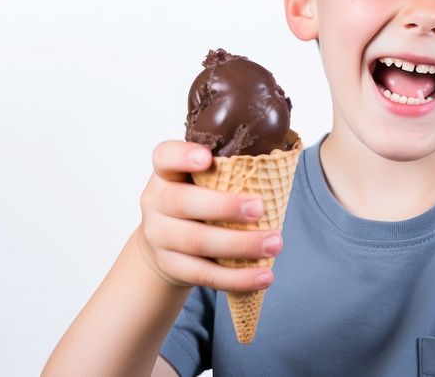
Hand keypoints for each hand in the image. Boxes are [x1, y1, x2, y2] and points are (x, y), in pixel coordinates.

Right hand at [136, 140, 282, 291]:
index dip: (183, 156)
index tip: (207, 157)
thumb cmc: (198, 200)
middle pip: (182, 203)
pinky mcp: (171, 266)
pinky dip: (236, 278)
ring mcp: (159, 237)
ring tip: (274, 244)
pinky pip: (204, 274)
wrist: (166, 244)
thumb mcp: (202, 180)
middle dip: (224, 206)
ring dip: (240, 245)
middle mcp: (156, 202)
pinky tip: (263, 276)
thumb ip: (227, 170)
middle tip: (260, 209)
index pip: (165, 157)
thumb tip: (279, 165)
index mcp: (166, 173)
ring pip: (196, 242)